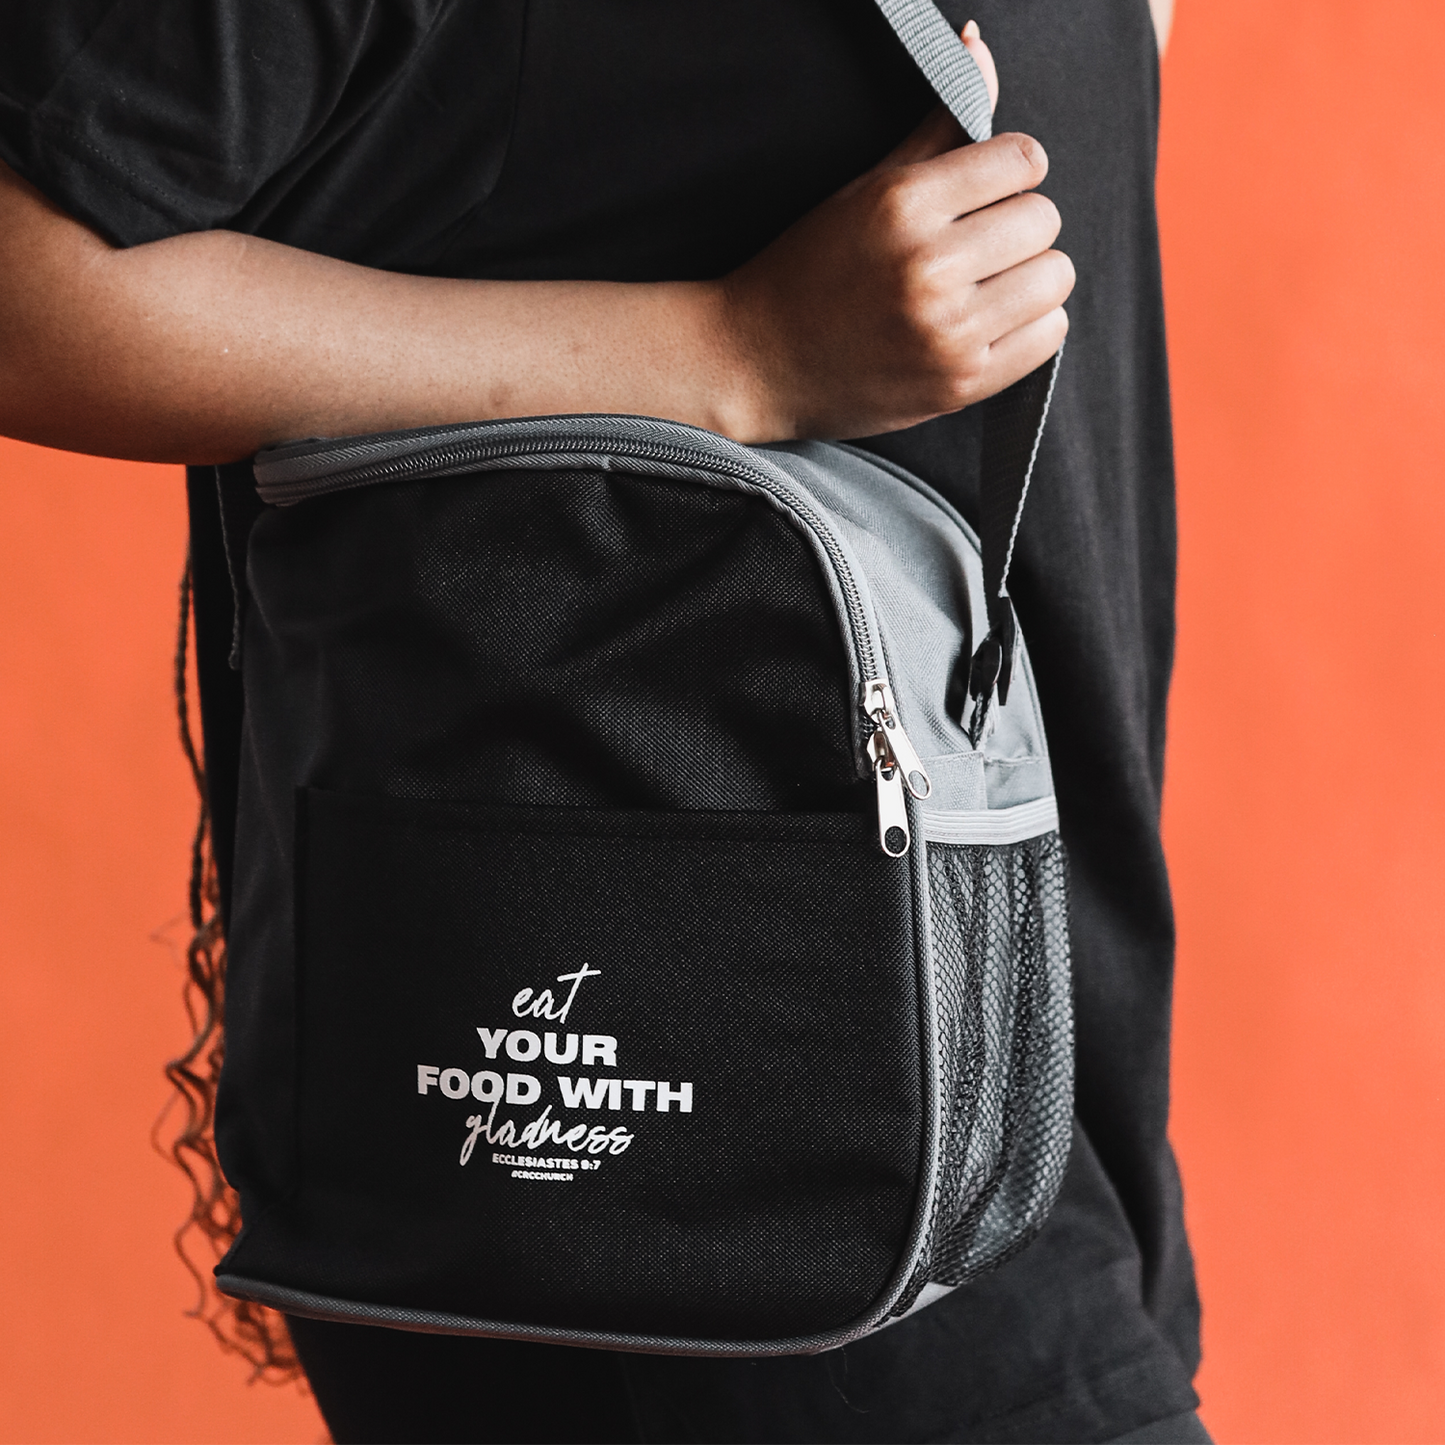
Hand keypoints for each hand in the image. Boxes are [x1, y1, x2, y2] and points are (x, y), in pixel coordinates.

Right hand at [718, 28, 1072, 440]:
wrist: (759, 362)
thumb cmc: (811, 268)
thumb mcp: (868, 187)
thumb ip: (939, 124)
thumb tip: (981, 43)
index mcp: (903, 206)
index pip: (1024, 161)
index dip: (1011, 171)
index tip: (984, 193)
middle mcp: (928, 269)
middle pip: (1044, 219)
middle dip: (1018, 226)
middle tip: (978, 245)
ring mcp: (947, 332)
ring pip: (1054, 277)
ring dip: (1031, 276)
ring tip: (987, 285)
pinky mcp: (960, 383)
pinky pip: (1049, 335)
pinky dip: (1031, 325)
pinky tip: (990, 322)